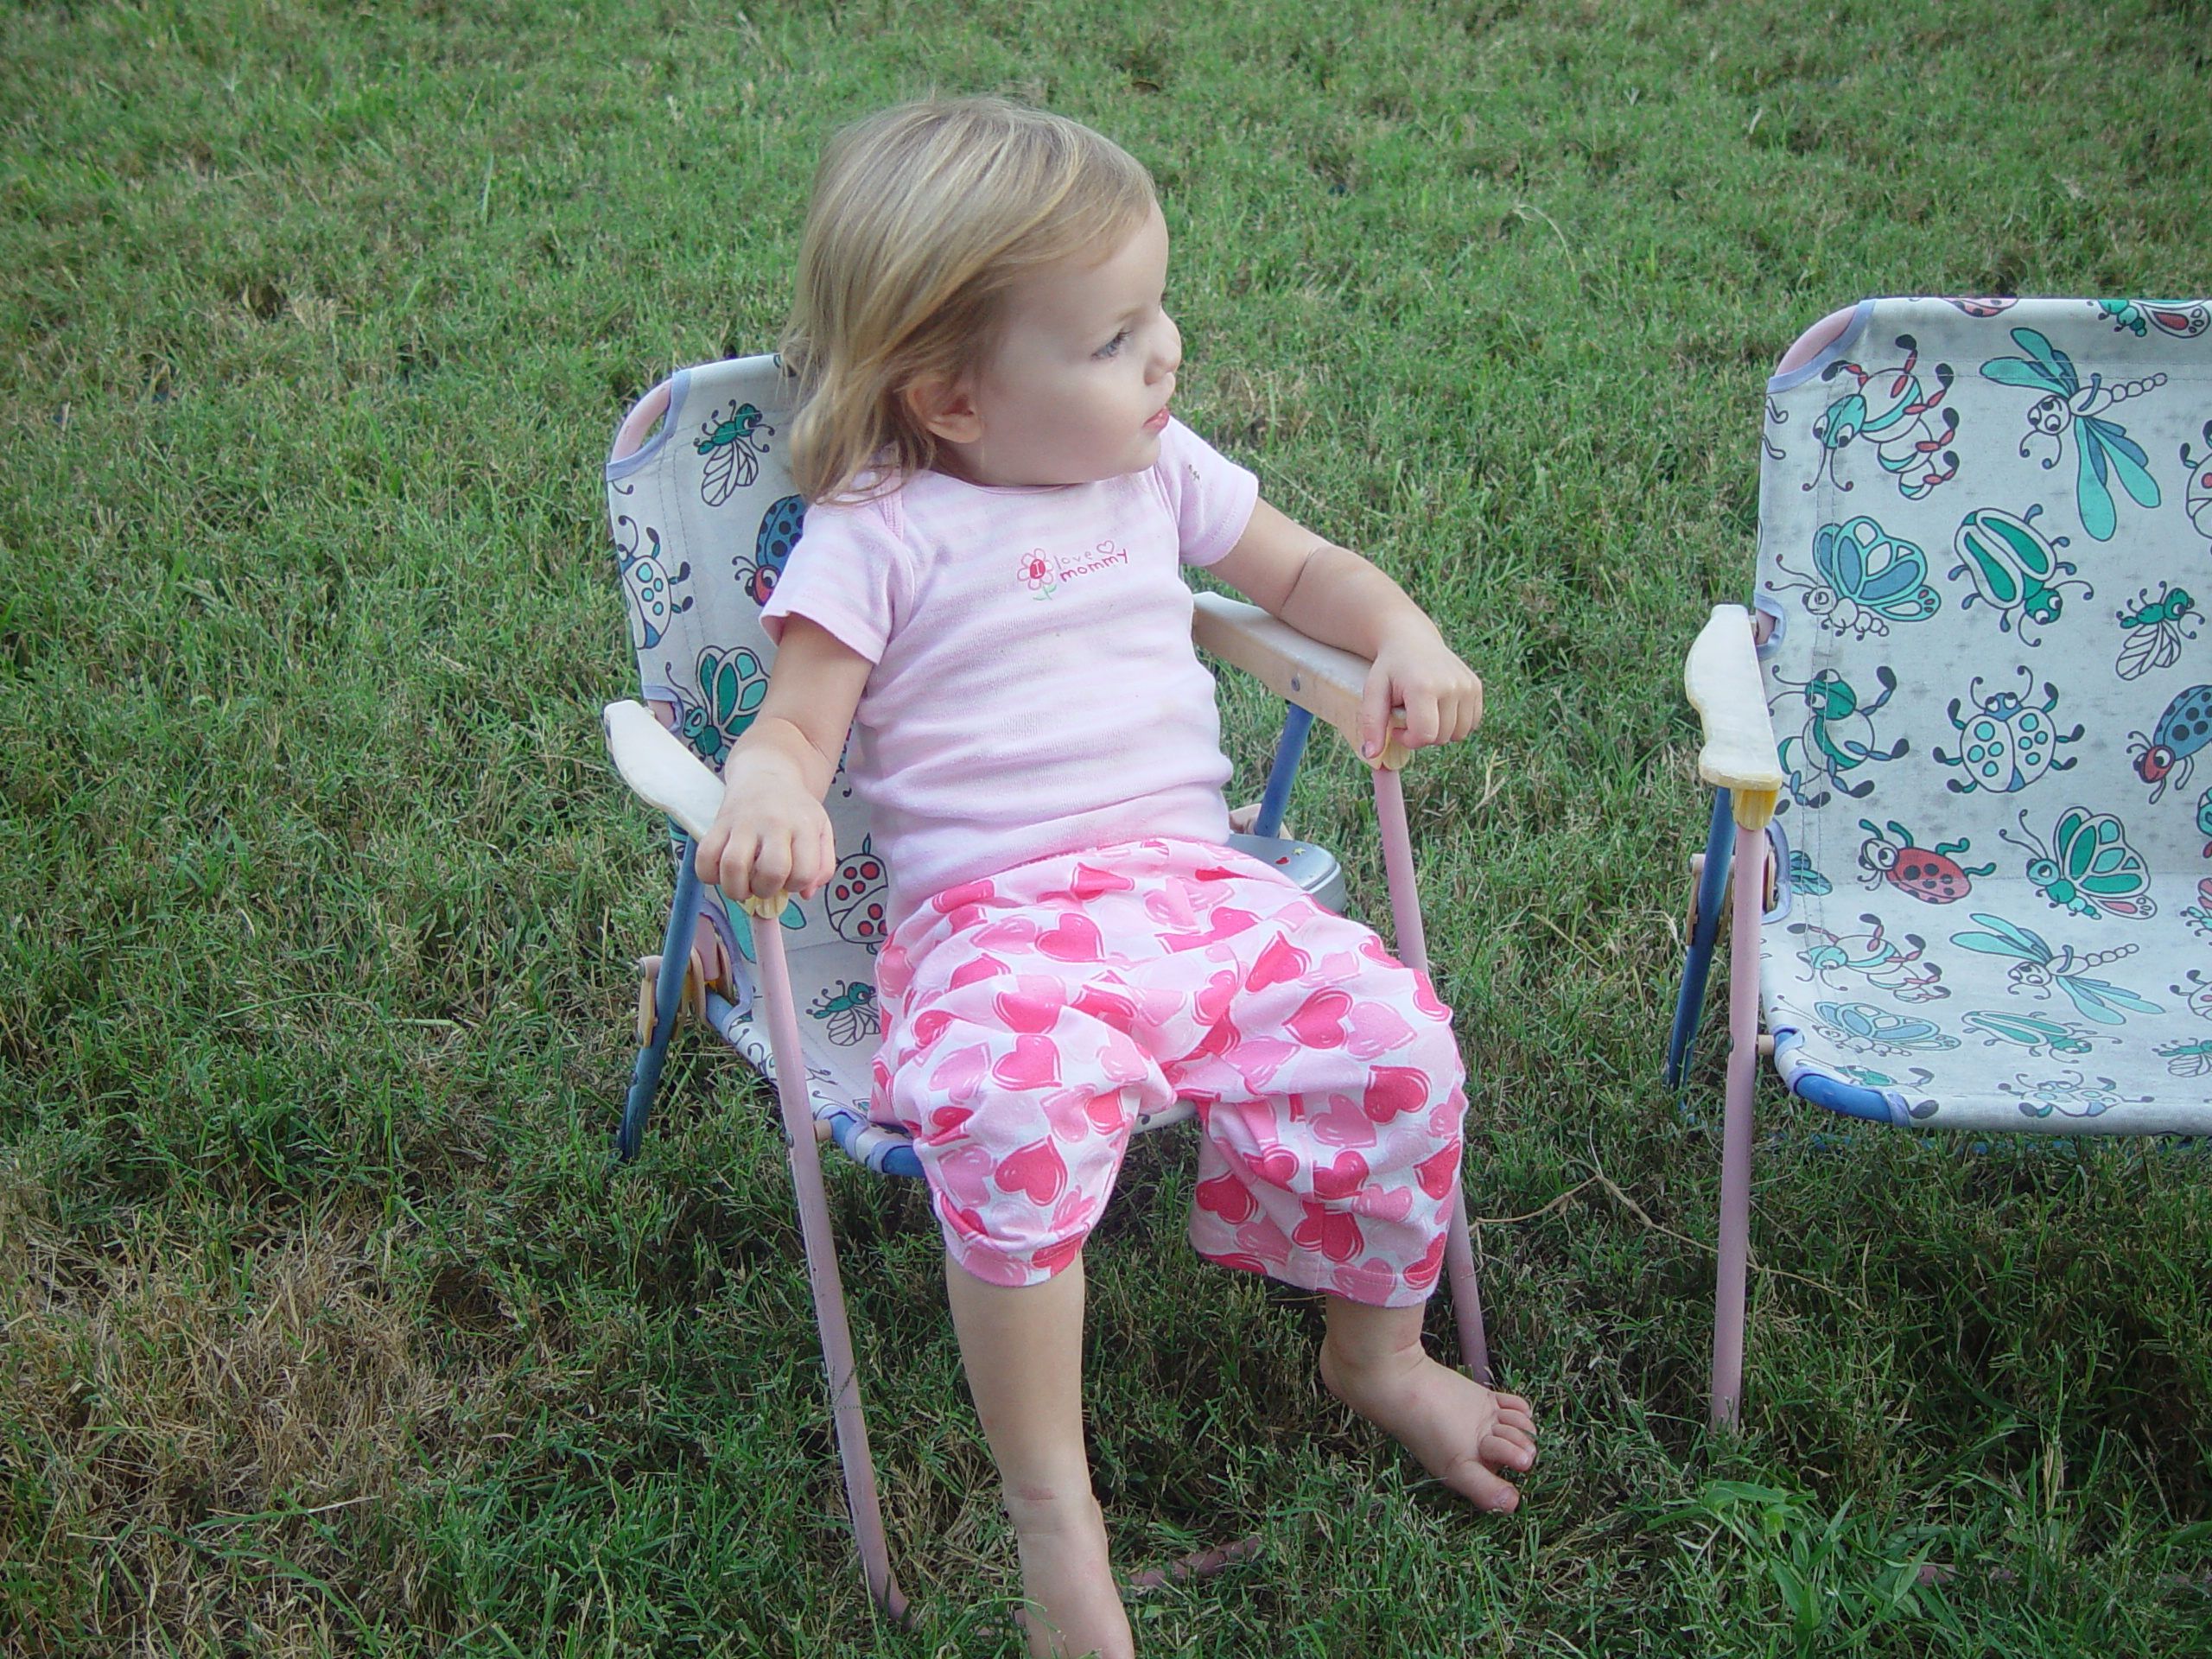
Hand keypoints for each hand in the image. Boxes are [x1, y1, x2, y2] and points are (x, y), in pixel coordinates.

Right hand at [692, 749, 837, 903]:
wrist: (767, 774)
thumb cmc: (795, 810)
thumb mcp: (821, 831)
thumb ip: (823, 865)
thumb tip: (806, 894)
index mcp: (804, 826)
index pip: (803, 873)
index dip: (795, 886)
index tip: (789, 879)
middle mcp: (774, 823)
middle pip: (771, 871)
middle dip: (766, 890)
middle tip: (763, 885)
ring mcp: (743, 822)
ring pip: (733, 866)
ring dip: (736, 889)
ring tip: (742, 885)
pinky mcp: (719, 823)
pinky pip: (705, 857)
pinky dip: (709, 875)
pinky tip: (721, 873)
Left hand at [1360, 626, 1481, 759]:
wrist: (1411, 640)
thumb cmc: (1390, 668)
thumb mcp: (1374, 691)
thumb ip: (1371, 723)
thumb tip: (1372, 755)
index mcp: (1425, 687)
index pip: (1425, 736)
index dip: (1408, 739)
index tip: (1397, 726)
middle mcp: (1452, 686)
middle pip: (1441, 738)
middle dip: (1422, 734)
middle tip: (1408, 714)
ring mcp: (1468, 686)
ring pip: (1458, 734)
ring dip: (1439, 730)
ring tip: (1424, 710)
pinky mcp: (1476, 686)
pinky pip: (1471, 723)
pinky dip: (1455, 723)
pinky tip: (1439, 708)